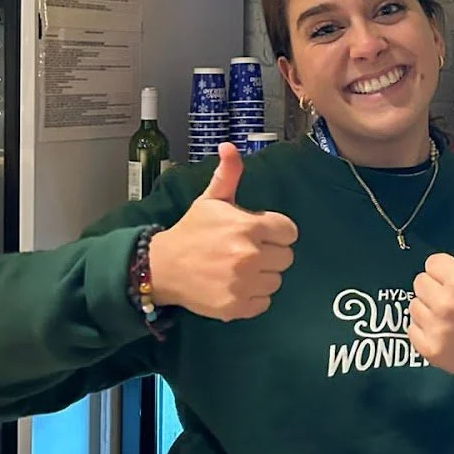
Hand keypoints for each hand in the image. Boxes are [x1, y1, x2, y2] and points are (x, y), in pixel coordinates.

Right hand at [148, 142, 297, 321]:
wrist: (163, 267)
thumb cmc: (193, 231)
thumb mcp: (211, 200)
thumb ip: (228, 174)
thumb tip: (229, 146)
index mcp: (249, 226)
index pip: (289, 232)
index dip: (276, 232)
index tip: (259, 233)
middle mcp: (250, 255)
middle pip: (286, 257)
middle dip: (270, 253)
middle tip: (247, 251)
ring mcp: (243, 283)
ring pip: (276, 281)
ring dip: (263, 276)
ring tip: (240, 269)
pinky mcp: (236, 307)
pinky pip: (264, 303)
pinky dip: (253, 298)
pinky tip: (236, 286)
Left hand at [409, 233, 453, 395]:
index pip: (433, 263)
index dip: (445, 269)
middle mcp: (445, 303)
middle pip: (420, 282)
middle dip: (435, 286)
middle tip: (453, 298)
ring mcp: (436, 328)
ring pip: (414, 304)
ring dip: (427, 307)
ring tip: (448, 315)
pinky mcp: (430, 350)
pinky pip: (411, 328)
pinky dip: (422, 329)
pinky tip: (442, 331)